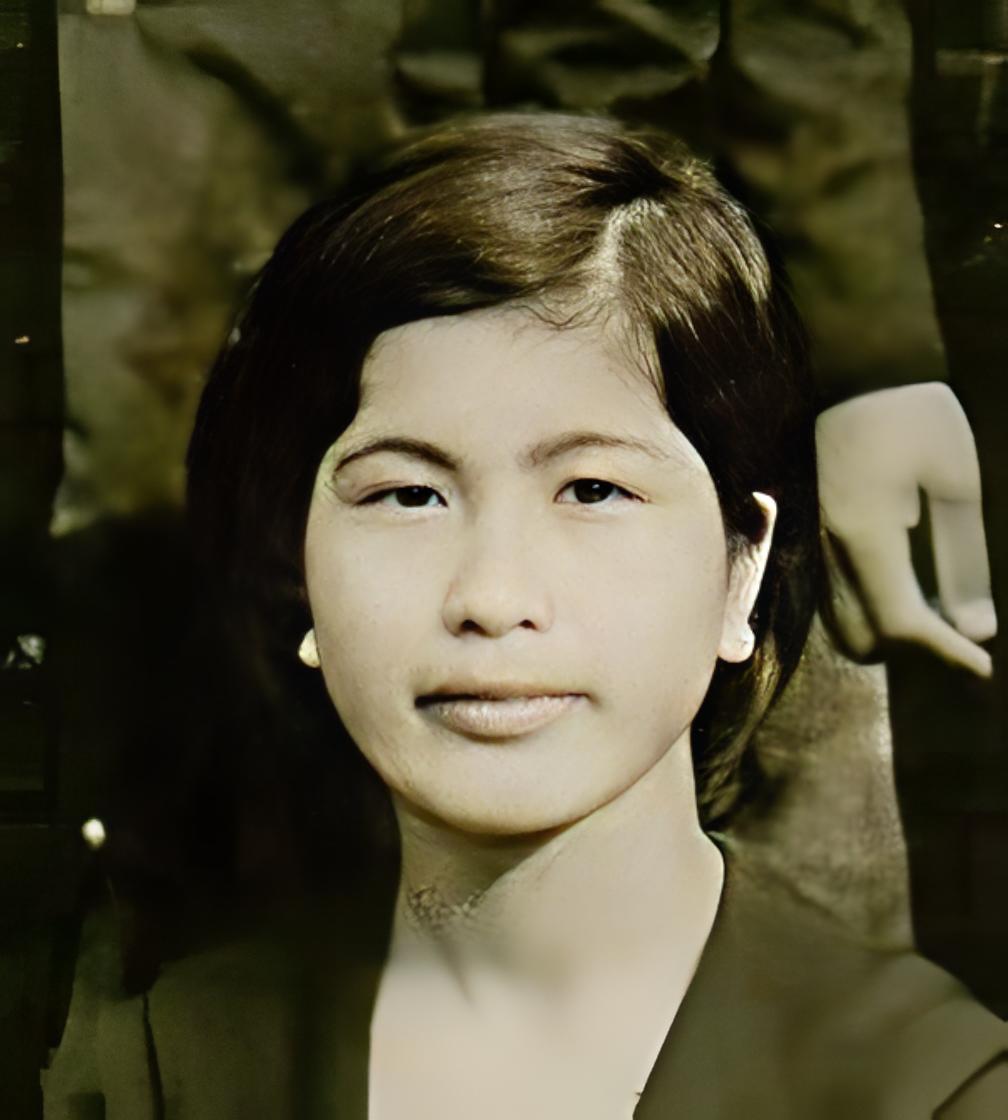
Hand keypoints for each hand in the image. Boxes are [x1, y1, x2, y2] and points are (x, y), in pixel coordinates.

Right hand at [816, 383, 996, 677]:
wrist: (850, 372)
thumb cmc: (912, 417)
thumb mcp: (955, 481)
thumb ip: (963, 560)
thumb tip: (977, 628)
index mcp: (867, 536)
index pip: (903, 623)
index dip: (946, 653)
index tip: (985, 666)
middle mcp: (828, 551)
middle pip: (863, 641)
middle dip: (913, 649)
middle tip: (960, 632)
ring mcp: (811, 545)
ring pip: (843, 624)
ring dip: (890, 631)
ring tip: (938, 608)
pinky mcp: (807, 536)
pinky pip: (833, 598)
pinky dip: (869, 608)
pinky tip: (905, 582)